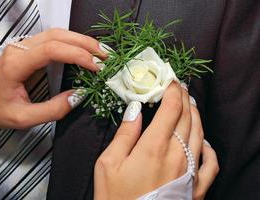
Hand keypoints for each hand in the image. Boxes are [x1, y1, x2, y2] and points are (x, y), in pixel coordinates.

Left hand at [0, 28, 106, 128]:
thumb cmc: (0, 111)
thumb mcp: (25, 118)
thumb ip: (53, 110)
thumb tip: (79, 96)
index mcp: (15, 65)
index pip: (51, 50)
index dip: (77, 55)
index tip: (95, 67)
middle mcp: (18, 49)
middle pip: (56, 36)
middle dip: (84, 44)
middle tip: (104, 56)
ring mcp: (22, 45)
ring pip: (56, 33)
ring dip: (80, 40)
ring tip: (99, 52)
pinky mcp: (28, 47)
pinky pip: (54, 38)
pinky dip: (73, 42)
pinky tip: (84, 50)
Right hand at [94, 82, 218, 198]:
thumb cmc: (116, 197)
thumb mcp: (109, 163)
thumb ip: (125, 133)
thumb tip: (136, 109)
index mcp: (154, 147)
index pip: (171, 108)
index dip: (172, 90)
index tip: (170, 80)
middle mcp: (177, 155)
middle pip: (187, 117)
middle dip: (184, 97)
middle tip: (179, 87)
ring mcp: (190, 171)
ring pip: (200, 134)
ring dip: (196, 115)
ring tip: (190, 104)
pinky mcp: (196, 187)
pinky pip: (211, 163)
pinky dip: (210, 147)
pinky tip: (205, 141)